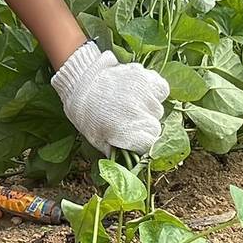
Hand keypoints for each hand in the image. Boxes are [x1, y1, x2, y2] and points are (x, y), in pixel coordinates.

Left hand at [51, 42, 169, 154]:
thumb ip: (116, 152)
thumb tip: (129, 163)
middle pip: (156, 128)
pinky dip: (155, 93)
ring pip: (159, 110)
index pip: (150, 145)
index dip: (142, 144)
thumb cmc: (86, 113)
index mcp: (128, 133)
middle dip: (145, 127)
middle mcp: (141, 115)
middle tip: (128, 120)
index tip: (134, 139)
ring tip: (130, 105)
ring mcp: (145, 95)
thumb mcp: (97, 139)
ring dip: (149, 110)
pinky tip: (141, 94)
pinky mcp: (147, 78)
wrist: (81, 80)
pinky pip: (161, 91)